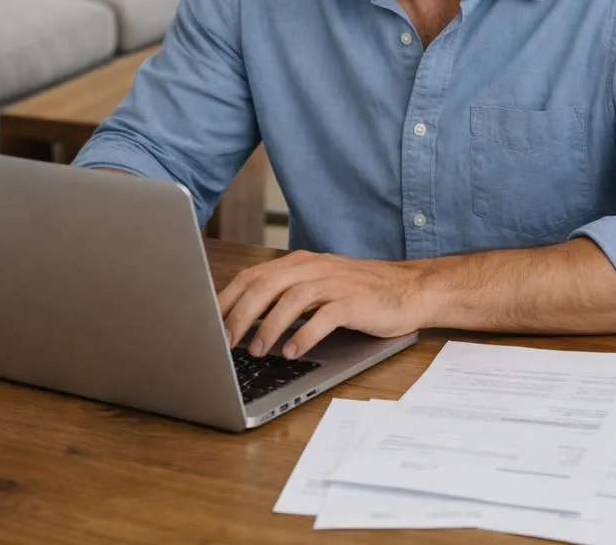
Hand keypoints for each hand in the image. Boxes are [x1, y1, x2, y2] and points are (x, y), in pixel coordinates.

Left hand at [217, 250, 434, 359]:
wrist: (410, 290)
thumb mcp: (317, 288)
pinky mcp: (355, 301)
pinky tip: (293, 351)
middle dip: (240, 314)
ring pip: (291, 299)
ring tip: (256, 350)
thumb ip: (285, 297)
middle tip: (224, 342)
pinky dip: (305, 334)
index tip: (206, 323)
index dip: (226, 299)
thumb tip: (244, 323)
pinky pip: (324, 316)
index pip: (252, 276)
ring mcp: (335, 283)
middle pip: (265, 285)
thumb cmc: (359, 294)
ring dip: (269, 325)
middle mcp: (313, 268)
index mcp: (299, 264)